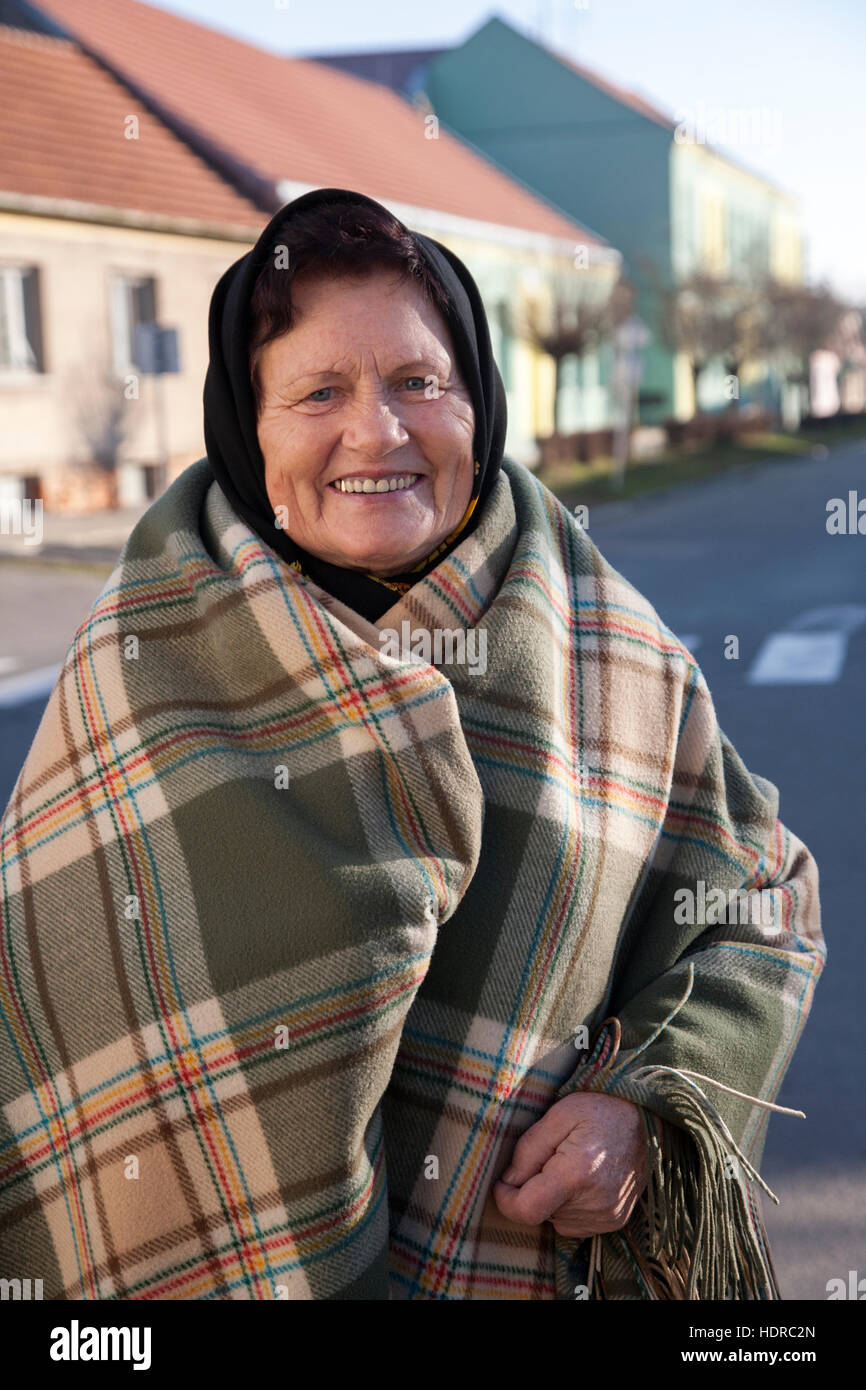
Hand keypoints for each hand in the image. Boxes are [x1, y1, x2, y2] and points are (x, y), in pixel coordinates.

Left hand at [492, 1091, 648, 1238]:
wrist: (649, 1120)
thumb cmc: (602, 1110)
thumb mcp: (558, 1114)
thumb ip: (528, 1149)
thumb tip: (508, 1180)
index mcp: (576, 1174)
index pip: (527, 1210)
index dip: (505, 1200)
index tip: (501, 1182)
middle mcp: (594, 1203)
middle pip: (540, 1212)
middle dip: (533, 1188)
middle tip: (550, 1157)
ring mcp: (608, 1216)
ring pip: (555, 1219)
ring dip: (552, 1198)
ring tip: (570, 1163)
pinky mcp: (615, 1221)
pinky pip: (574, 1223)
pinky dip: (569, 1205)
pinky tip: (582, 1178)